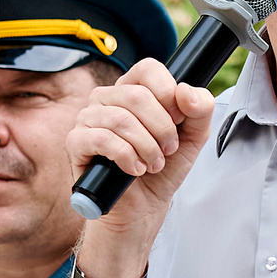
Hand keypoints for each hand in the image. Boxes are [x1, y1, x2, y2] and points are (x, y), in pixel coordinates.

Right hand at [65, 57, 216, 277]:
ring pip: (120, 118)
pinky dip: (126, 156)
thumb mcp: (193, 138)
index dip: (168, 93)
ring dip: (146, 146)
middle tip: (168, 149)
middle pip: (136, 95)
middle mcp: (107, 99)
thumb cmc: (163, 169)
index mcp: (133, 90)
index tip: (178, 119)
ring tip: (153, 164)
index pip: (147, 69)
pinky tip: (134, 169)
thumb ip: (200, 110)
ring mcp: (88, 119)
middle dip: (161, 127)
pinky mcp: (76, 143)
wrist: (143, 208)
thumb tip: (186, 91)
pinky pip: (101, 139)